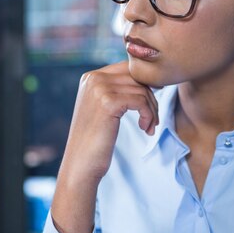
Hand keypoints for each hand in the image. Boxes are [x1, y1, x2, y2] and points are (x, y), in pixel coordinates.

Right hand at [64, 60, 159, 179]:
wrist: (80, 164)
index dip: (145, 83)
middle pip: (137, 77)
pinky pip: (141, 101)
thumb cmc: (95, 140)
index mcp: (90, 77)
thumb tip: (147, 78)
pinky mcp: (108, 103)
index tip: (152, 102)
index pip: (128, 67)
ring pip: (142, 89)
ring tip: (149, 127)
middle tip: (152, 119)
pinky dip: (149, 115)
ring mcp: (99, 89)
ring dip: (152, 110)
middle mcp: (93, 78)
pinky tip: (145, 129)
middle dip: (151, 97)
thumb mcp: (103, 108)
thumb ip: (116, 90)